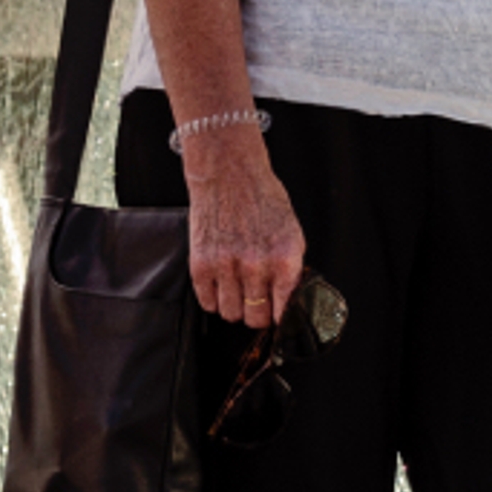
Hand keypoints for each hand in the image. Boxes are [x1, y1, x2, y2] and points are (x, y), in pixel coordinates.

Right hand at [183, 127, 306, 326]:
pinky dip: (213, 298)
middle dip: (257, 313)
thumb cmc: (262, 198)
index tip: (276, 314)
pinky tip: (220, 283)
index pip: (285, 311)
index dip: (281, 317)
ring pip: (230, 314)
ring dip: (234, 306)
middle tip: (256, 301)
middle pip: (256, 318)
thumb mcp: (291, 232)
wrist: (228, 173)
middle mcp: (256, 266)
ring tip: (236, 289)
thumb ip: (290, 268)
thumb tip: (288, 301)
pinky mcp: (201, 264)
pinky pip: (207, 303)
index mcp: (285, 258)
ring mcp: (226, 266)